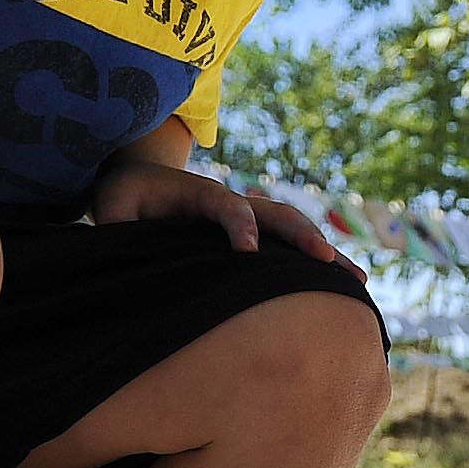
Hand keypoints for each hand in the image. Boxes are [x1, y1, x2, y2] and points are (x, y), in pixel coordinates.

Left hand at [89, 159, 343, 262]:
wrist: (138, 177)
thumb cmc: (122, 197)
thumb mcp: (110, 208)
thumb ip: (117, 228)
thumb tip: (122, 256)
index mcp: (197, 194)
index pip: (225, 204)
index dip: (239, 224)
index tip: (248, 252)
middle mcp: (230, 202)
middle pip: (275, 212)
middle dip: (302, 235)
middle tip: (325, 261)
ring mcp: (245, 216)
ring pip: (291, 229)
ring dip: (323, 252)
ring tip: (357, 281)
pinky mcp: (251, 233)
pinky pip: (288, 246)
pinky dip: (316, 264)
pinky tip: (344, 290)